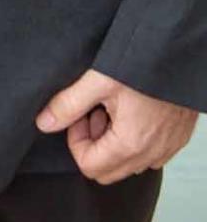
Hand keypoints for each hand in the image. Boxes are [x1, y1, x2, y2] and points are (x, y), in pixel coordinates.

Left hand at [36, 68, 197, 182]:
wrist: (176, 50)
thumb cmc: (142, 61)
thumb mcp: (99, 80)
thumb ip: (68, 104)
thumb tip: (44, 123)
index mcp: (131, 144)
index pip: (89, 166)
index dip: (76, 140)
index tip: (79, 114)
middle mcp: (152, 154)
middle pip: (108, 170)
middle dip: (94, 143)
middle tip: (94, 111)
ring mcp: (167, 148)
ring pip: (128, 162)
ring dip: (113, 141)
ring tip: (113, 106)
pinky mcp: (177, 138)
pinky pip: (149, 153)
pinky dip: (134, 138)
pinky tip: (132, 109)